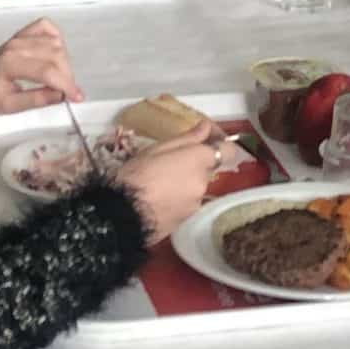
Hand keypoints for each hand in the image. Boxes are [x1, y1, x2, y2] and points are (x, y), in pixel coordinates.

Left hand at [0, 18, 82, 116]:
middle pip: (55, 55)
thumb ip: (36, 100)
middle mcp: (18, 44)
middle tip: (65, 93)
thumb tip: (62, 96)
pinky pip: (47, 28)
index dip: (66, 84)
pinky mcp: (23, 33)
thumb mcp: (8, 106)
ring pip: (55, 43)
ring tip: (59, 79)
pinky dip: (56, 39)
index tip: (77, 98)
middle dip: (66, 75)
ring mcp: (21, 36)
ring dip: (64, 61)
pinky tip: (56, 54)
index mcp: (11, 62)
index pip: (47, 70)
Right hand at [118, 124, 223, 243]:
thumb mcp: (156, 149)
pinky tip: (157, 198)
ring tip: (158, 182)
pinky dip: (178, 199)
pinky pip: (187, 203)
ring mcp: (196, 204)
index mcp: (199, 160)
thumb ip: (187, 138)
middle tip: (168, 162)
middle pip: (208, 169)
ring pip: (196, 187)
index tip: (206, 140)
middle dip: (194, 164)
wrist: (121, 216)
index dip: (219, 144)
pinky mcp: (185, 221)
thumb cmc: (135, 175)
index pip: (227, 150)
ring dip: (184, 182)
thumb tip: (206, 127)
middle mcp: (204, 182)